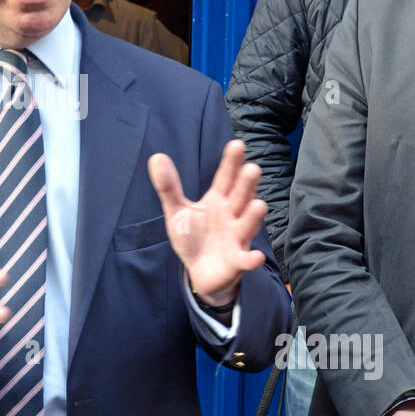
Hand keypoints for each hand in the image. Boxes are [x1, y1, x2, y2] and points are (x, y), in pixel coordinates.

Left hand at [148, 139, 268, 304]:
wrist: (200, 271)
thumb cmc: (193, 236)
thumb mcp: (177, 210)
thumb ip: (169, 186)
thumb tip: (156, 156)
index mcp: (219, 200)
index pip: (225, 178)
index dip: (231, 162)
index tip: (237, 144)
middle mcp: (232, 215)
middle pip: (240, 197)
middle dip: (246, 185)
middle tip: (252, 168)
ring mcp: (236, 238)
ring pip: (246, 225)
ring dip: (252, 217)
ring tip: (259, 204)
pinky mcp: (236, 261)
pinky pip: (245, 260)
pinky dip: (251, 259)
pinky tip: (256, 257)